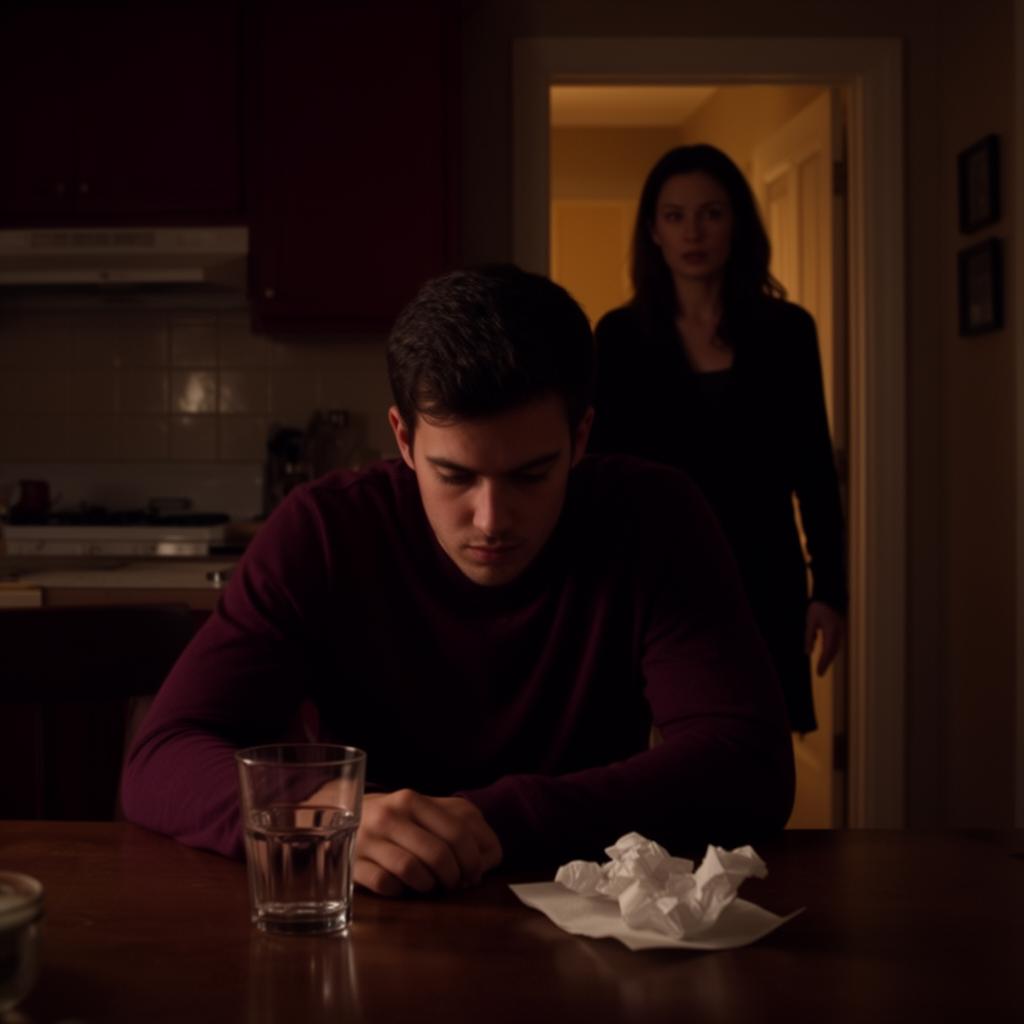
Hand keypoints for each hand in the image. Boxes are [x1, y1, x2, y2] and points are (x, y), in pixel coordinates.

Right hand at [353, 790, 502, 896]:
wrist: (346, 816)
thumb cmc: (403, 820)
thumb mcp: (435, 813)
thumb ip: (469, 828)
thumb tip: (488, 859)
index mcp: (414, 800)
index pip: (457, 833)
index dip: (473, 860)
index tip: (474, 875)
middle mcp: (389, 815)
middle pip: (436, 854)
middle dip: (454, 877)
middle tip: (455, 885)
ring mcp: (367, 839)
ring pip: (411, 870)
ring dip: (429, 886)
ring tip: (432, 886)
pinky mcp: (352, 863)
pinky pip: (385, 885)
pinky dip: (402, 891)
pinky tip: (404, 887)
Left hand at [804, 601, 843, 674]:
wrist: (829, 596)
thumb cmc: (818, 607)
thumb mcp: (810, 621)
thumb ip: (809, 636)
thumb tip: (808, 652)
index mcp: (831, 631)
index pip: (827, 651)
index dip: (823, 663)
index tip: (818, 672)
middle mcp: (838, 633)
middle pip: (833, 652)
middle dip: (826, 663)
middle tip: (820, 673)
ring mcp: (840, 632)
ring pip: (835, 649)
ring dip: (829, 658)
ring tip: (822, 667)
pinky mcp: (838, 630)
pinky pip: (835, 644)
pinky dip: (830, 652)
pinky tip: (825, 656)